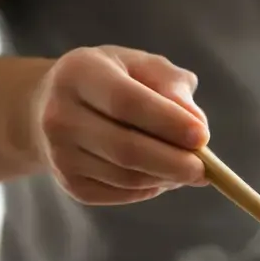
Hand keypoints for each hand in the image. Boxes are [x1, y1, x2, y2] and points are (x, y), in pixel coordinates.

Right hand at [30, 46, 209, 204]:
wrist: (53, 107)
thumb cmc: (113, 80)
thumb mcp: (141, 66)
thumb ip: (172, 86)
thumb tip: (197, 125)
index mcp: (78, 73)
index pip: (126, 102)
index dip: (167, 122)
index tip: (202, 136)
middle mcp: (60, 115)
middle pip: (125, 148)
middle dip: (173, 162)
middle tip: (205, 169)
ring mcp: (60, 154)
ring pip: (126, 177)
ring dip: (166, 177)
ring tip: (188, 168)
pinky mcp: (70, 184)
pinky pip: (121, 193)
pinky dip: (151, 188)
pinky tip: (162, 175)